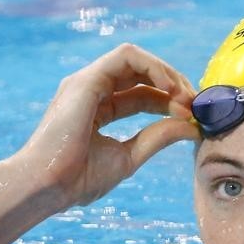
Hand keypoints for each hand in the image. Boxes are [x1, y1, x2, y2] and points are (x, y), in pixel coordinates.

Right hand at [16, 43, 197, 207]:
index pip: (144, 95)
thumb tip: (192, 127)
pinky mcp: (87, 79)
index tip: (193, 119)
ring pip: (136, 59)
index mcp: (99, 109)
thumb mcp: (130, 156)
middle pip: (142, 74)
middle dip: (174, 86)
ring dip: (167, 74)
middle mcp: (93, 91)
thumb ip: (158, 138)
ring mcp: (88, 82)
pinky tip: (171, 90)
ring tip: (185, 98)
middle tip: (195, 105)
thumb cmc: (79, 178)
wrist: (48, 187)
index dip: (171, 103)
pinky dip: (154, 68)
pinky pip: (127, 57)